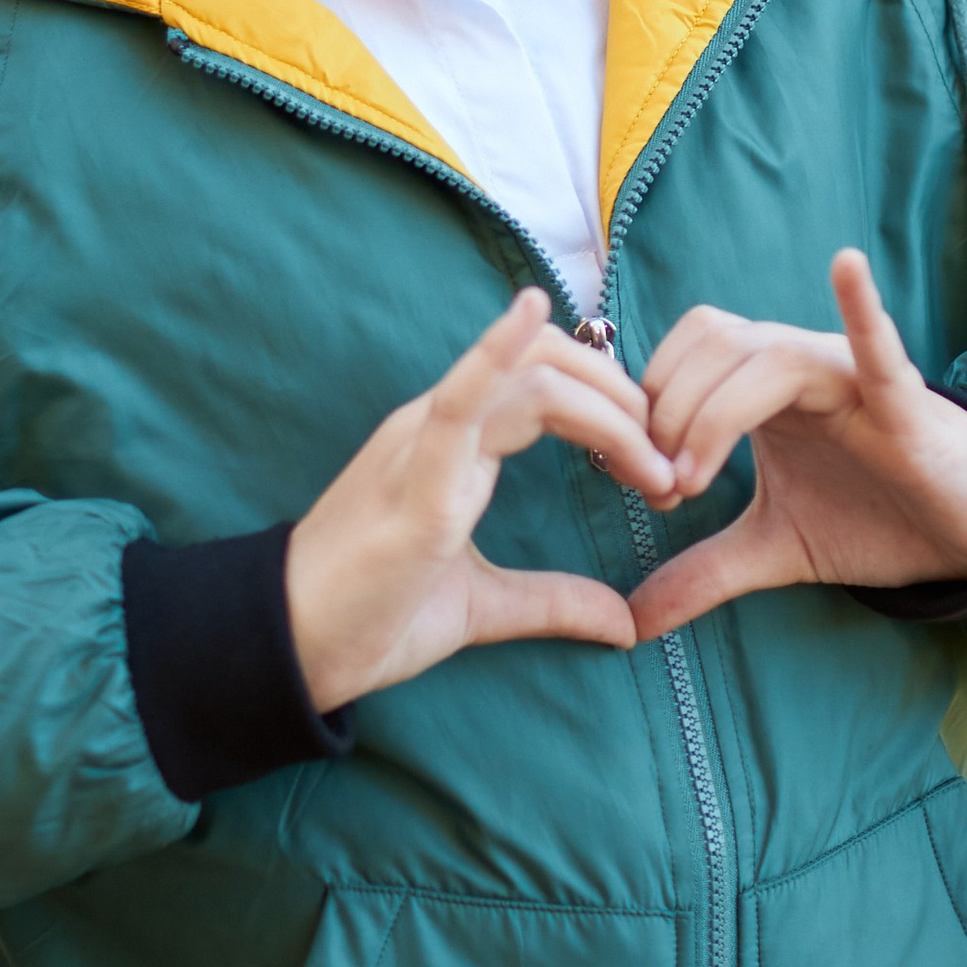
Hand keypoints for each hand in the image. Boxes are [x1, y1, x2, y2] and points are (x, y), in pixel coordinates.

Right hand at [286, 289, 673, 711]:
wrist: (296, 653)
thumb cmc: (370, 618)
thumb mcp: (482, 608)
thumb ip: (551, 602)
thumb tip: (624, 622)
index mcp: (451, 445)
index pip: (546, 384)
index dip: (613, 408)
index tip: (655, 467)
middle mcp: (437, 425)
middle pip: (550, 363)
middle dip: (626, 402)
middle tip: (670, 467)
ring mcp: (423, 444)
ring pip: (532, 379)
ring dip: (610, 415)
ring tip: (654, 472)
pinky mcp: (416, 482)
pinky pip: (461, 399)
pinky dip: (497, 352)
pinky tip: (530, 314)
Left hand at [628, 249, 966, 641]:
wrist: (965, 534)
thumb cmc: (874, 517)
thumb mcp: (772, 549)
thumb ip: (702, 573)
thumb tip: (632, 621)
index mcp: (761, 388)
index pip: (684, 358)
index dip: (649, 410)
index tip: (640, 484)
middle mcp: (801, 367)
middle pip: (714, 346)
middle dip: (669, 413)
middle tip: (662, 489)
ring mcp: (853, 377)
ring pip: (770, 356)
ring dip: (715, 413)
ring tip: (693, 480)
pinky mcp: (906, 403)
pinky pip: (881, 349)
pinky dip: (863, 310)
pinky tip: (847, 268)